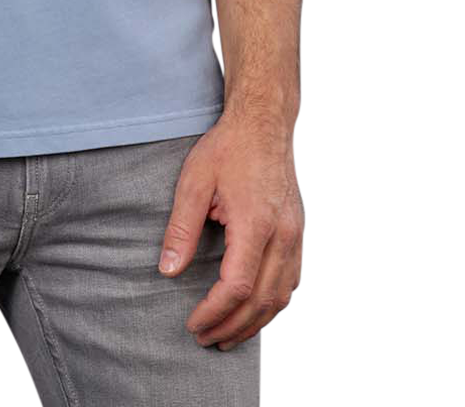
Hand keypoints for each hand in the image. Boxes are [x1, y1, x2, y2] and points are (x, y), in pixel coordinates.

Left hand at [157, 109, 301, 350]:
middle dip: (232, 327)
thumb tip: (168, 271)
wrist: (263, 124)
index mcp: (256, 223)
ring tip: (226, 336)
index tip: (193, 324)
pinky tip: (252, 311)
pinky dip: (271, 303)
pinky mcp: (296, 234)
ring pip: (280, 296)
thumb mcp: (194, 181)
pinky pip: (289, 282)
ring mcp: (294, 236)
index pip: (237, 285)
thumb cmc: (228, 148)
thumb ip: (181, 228)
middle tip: (204, 339)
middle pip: (261, 300)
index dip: (214, 311)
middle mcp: (282, 235)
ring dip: (254, 323)